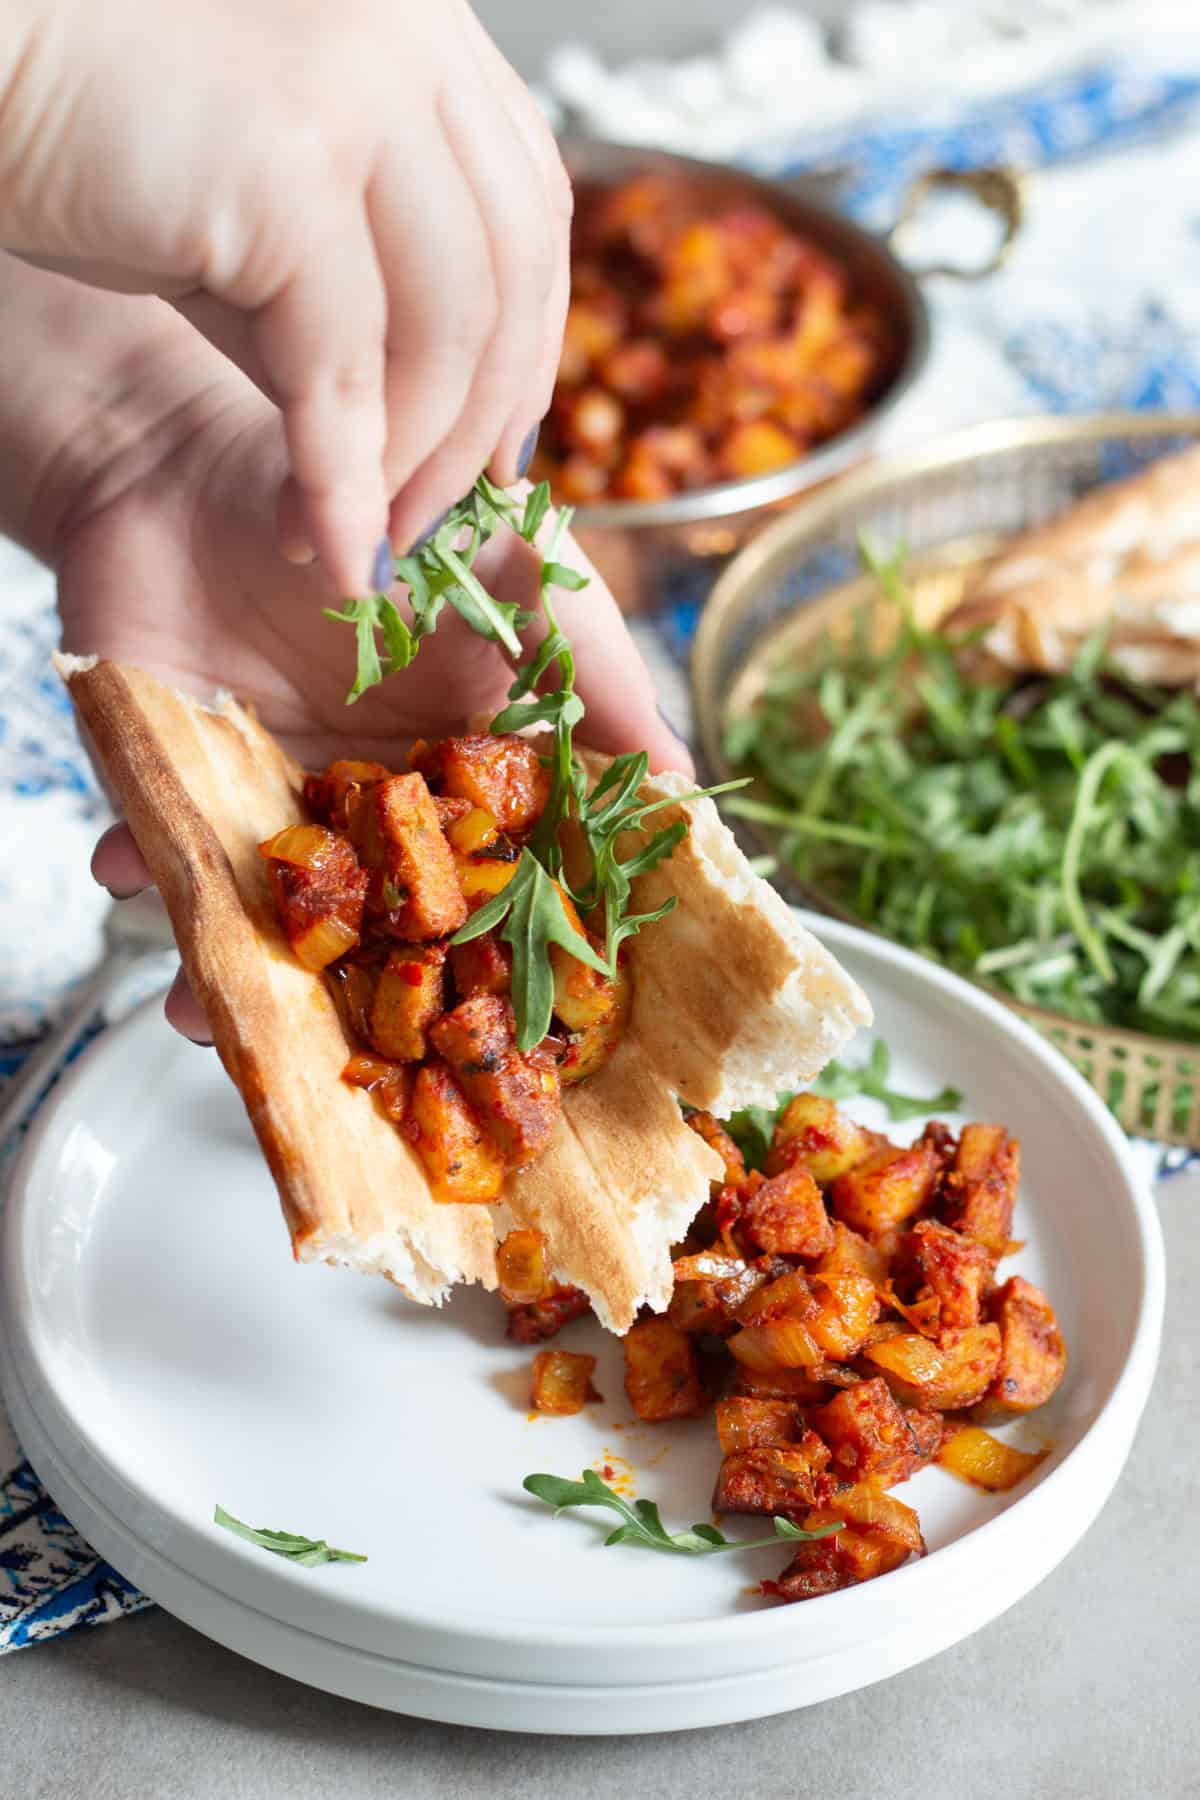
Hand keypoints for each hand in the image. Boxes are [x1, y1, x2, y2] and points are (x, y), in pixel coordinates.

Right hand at [1, 0, 569, 594]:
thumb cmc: (97, 134)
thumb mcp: (272, 207)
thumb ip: (366, 292)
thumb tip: (433, 440)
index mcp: (423, 29)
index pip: (528, 211)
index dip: (528, 349)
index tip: (500, 453)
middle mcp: (411, 37)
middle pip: (509, 277)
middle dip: (476, 432)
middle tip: (425, 529)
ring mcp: (358, 87)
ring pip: (444, 332)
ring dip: (410, 470)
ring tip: (360, 540)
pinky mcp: (288, 162)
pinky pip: (345, 365)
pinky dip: (340, 478)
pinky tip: (323, 541)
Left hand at [61, 358, 689, 1040]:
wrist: (230, 437)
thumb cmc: (395, 492)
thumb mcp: (525, 570)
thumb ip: (601, 677)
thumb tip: (682, 788)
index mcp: (463, 773)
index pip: (499, 880)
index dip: (508, 951)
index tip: (511, 1019)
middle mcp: (374, 802)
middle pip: (380, 925)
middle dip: (362, 997)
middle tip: (358, 1057)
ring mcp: (277, 792)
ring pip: (271, 910)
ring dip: (237, 962)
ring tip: (210, 1006)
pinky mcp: (180, 770)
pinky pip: (159, 844)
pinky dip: (138, 869)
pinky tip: (124, 874)